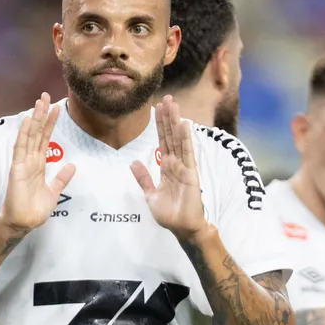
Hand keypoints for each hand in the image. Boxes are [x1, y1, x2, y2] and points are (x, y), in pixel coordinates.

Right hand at [0, 93, 75, 232]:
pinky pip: (21, 148)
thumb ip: (61, 178)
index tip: (55, 108)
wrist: (24, 223)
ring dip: (34, 119)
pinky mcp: (17, 169)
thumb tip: (72, 165)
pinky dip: (24, 134)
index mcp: (38, 165)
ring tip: (39, 102)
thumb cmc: (35, 210)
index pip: (45, 139)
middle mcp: (30, 160)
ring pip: (29, 136)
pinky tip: (28, 121)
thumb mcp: (54, 192)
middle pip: (37, 133)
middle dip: (41, 114)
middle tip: (45, 95)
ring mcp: (23, 163)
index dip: (50, 123)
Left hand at [130, 95, 207, 240]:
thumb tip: (133, 162)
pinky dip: (186, 138)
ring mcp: (184, 167)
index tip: (157, 108)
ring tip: (173, 104)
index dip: (159, 125)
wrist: (182, 227)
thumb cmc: (169, 213)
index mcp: (167, 167)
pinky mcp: (191, 173)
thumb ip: (144, 178)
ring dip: (175, 121)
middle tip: (166, 97)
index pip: (162, 141)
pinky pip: (187, 153)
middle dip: (167, 117)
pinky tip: (184, 124)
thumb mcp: (150, 194)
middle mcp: (176, 164)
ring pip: (178, 139)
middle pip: (170, 136)